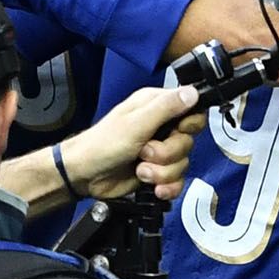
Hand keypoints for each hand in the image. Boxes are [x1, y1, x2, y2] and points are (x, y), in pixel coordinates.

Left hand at [62, 85, 208, 199]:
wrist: (84, 176)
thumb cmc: (102, 145)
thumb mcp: (136, 123)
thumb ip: (166, 107)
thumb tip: (193, 92)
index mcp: (156, 107)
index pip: (192, 111)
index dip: (189, 125)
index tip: (177, 132)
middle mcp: (161, 127)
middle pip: (188, 142)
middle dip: (168, 154)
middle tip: (145, 152)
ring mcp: (159, 152)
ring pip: (183, 163)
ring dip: (162, 172)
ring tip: (141, 169)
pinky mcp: (158, 171)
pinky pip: (178, 181)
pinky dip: (167, 186)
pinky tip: (153, 186)